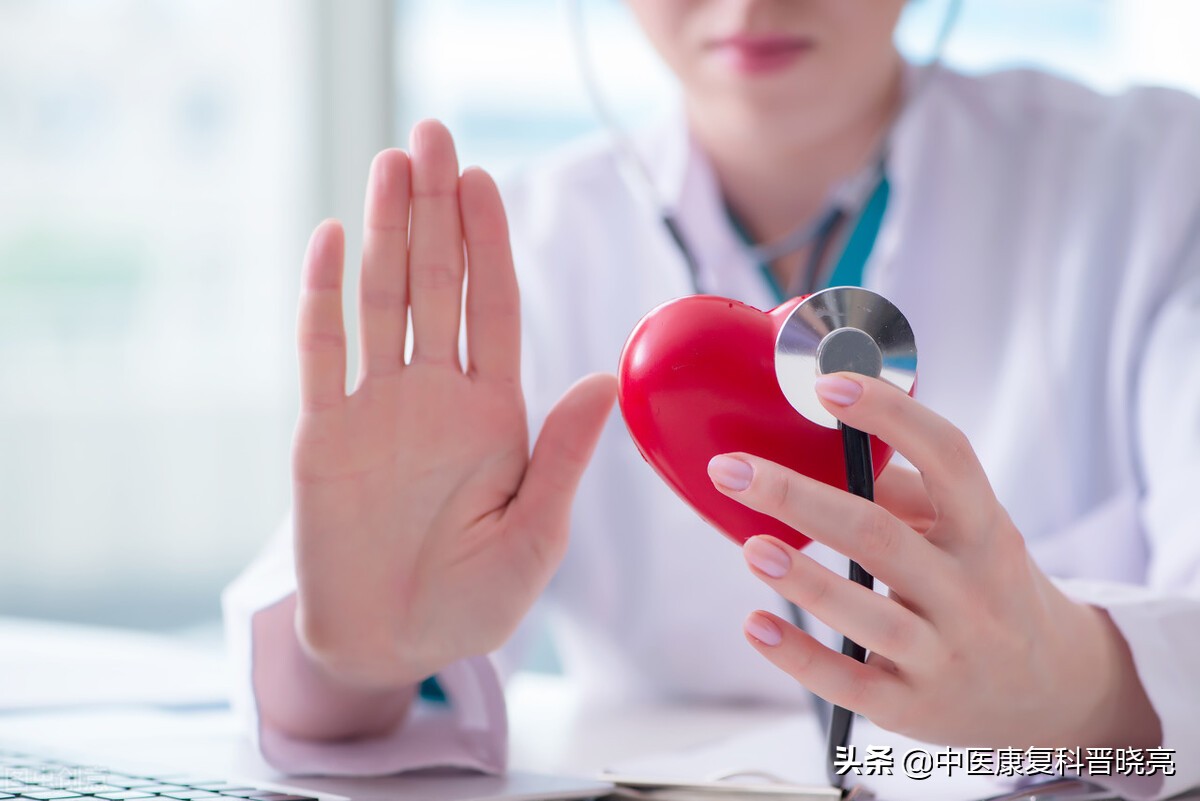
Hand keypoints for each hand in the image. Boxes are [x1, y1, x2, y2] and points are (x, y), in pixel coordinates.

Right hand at [292, 121, 615, 689]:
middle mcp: (435, 396)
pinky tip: (334, 239)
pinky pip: (321, 352)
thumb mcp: (534, 536)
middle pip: (438, 284)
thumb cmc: (474, 603)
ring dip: (387, 232)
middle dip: (437, 210)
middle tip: (434, 135)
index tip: (484, 180)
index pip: (493, 308)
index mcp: (494, 413)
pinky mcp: (323, 434)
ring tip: (391, 162)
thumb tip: (600, 379)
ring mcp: (376, 408)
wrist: (393, 646)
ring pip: (382, 301)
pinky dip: (323, 297)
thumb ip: (562, 457)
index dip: (489, 243)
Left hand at [707, 374, 1158, 748]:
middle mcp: (970, 591)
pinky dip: (797, 656)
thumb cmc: (987, 587)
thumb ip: (904, 494)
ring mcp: (943, 654)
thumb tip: (819, 446)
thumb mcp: (972, 533)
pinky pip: (848, 681)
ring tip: (750, 546)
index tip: (827, 385)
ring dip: (802, 580)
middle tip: (731, 469)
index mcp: (985, 531)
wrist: (1051, 694)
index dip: (891, 415)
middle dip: (798, 498)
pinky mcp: (911, 708)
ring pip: (867, 614)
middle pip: (880, 536)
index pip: (948, 457)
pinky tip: (756, 625)